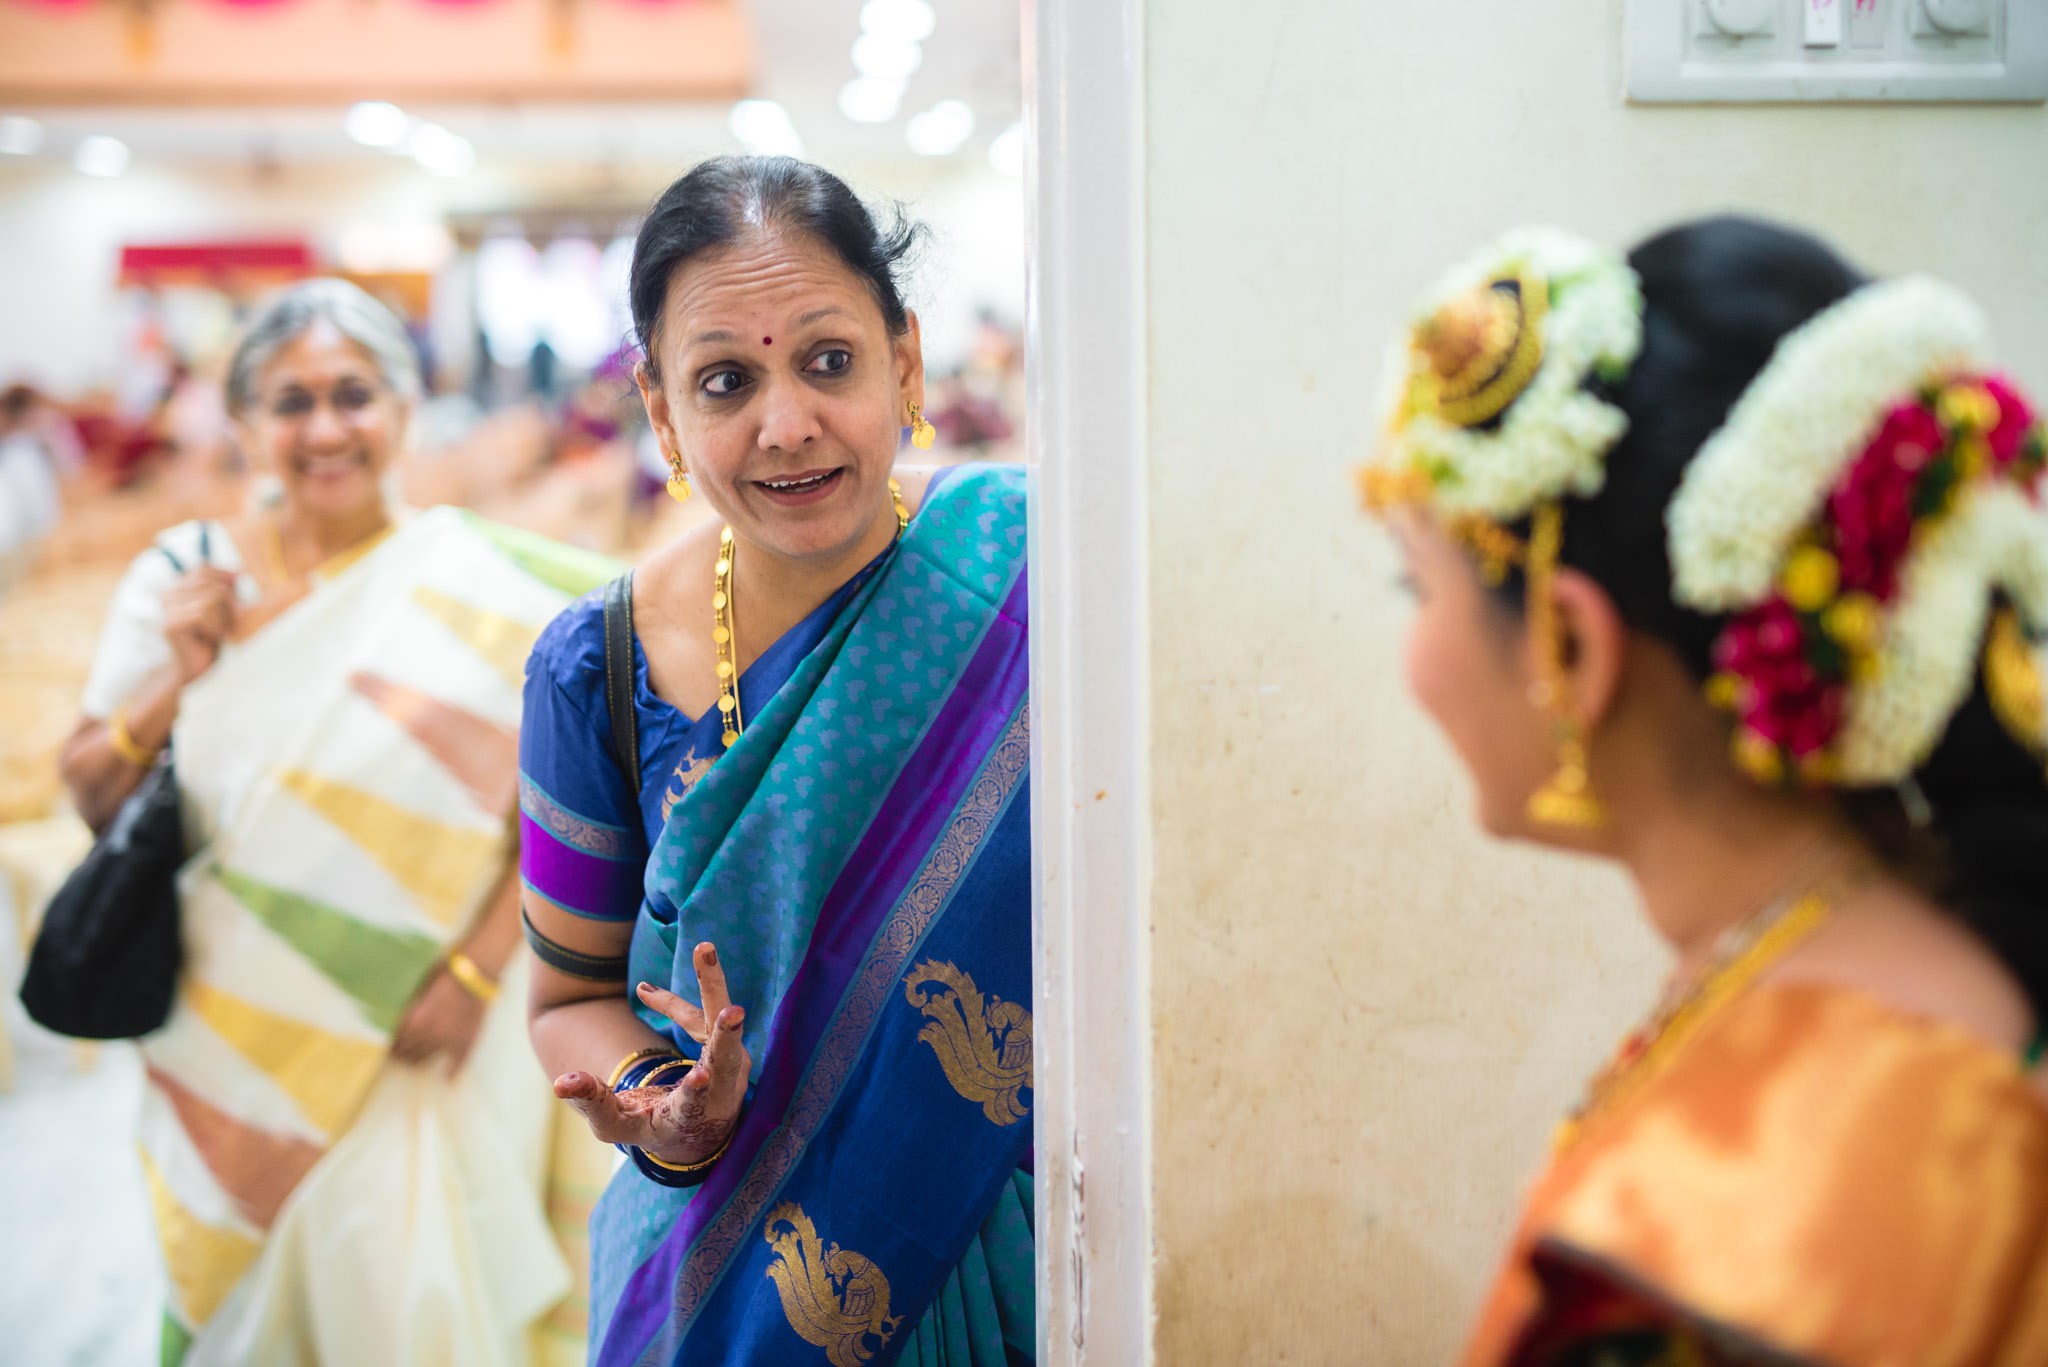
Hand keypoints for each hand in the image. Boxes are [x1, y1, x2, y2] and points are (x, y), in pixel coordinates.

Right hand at [161, 567, 238, 682]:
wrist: (197, 668)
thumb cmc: (212, 638)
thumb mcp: (222, 610)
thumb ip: (225, 591)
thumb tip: (239, 571)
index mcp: (179, 588)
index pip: (203, 569)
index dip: (224, 574)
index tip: (240, 581)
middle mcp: (169, 594)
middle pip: (208, 582)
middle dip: (229, 599)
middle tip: (237, 618)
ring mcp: (167, 609)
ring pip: (209, 597)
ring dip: (224, 616)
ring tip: (222, 631)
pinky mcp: (171, 624)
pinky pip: (203, 613)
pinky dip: (215, 626)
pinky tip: (212, 637)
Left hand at [390, 966, 488, 1075]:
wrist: (475, 974)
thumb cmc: (446, 975)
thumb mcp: (420, 989)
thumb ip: (411, 1008)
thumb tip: (403, 1021)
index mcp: (413, 1021)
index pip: (396, 1043)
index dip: (392, 1049)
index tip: (389, 1052)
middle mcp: (427, 1035)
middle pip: (409, 1054)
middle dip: (402, 1057)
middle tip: (399, 1059)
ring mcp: (448, 1041)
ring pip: (426, 1060)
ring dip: (418, 1064)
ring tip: (414, 1065)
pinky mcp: (466, 1042)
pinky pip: (458, 1064)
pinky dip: (452, 1074)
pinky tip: (447, 1080)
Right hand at [553, 942, 749, 1166]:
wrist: (699, 1128)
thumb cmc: (651, 1128)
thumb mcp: (618, 1125)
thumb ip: (593, 1103)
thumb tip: (562, 1082)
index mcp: (690, 1117)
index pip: (694, 1103)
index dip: (695, 1090)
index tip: (700, 1075)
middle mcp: (720, 1091)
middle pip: (726, 1057)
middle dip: (727, 1033)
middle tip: (733, 1011)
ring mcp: (730, 1066)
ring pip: (721, 1023)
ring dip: (713, 985)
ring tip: (703, 948)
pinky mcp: (726, 1044)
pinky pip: (702, 1016)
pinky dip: (673, 1003)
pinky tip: (643, 991)